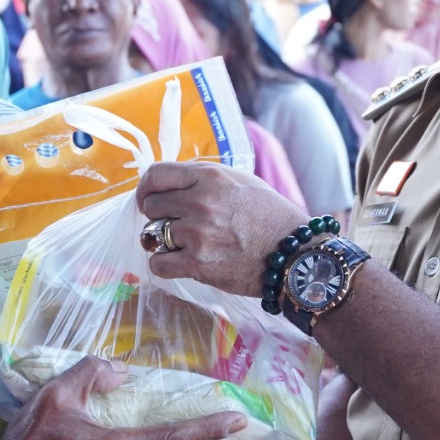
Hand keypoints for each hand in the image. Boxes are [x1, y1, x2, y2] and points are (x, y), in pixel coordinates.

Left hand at [135, 161, 307, 296]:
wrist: (293, 253)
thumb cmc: (269, 216)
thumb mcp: (240, 181)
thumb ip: (204, 179)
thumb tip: (170, 185)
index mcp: (210, 176)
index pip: (156, 175)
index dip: (146, 188)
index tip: (148, 199)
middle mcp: (201, 202)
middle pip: (151, 206)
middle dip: (158, 216)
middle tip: (175, 224)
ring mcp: (197, 234)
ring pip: (153, 235)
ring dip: (163, 241)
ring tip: (183, 245)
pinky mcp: (198, 264)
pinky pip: (158, 264)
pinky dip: (164, 265)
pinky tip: (178, 262)